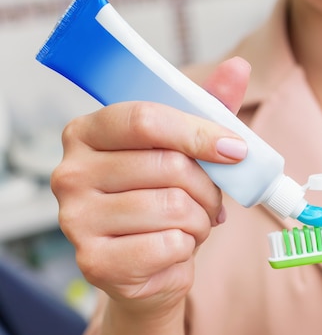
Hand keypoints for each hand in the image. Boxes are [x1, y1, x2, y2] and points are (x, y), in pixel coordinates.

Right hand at [51, 57, 250, 314]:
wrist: (148, 267)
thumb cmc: (164, 199)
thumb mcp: (185, 150)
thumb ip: (207, 108)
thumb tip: (238, 67)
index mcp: (87, 133)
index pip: (146, 119)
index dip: (199, 133)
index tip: (235, 150)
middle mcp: (70, 173)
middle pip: (168, 166)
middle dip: (207, 188)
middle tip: (209, 200)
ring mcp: (76, 220)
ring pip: (173, 208)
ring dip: (200, 220)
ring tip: (191, 224)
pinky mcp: (95, 261)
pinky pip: (169, 246)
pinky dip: (188, 247)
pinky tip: (175, 247)